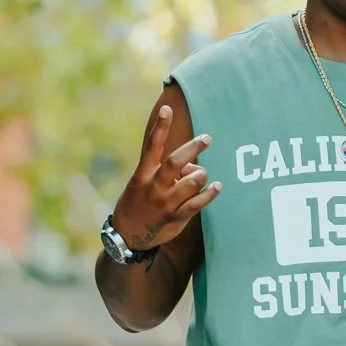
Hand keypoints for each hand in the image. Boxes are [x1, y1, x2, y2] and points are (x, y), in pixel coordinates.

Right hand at [110, 105, 221, 253]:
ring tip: (201, 177)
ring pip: (191, 182)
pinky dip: (209, 194)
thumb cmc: (139, 202)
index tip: (167, 109)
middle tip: (207, 138)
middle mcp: (154, 187)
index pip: (151, 146)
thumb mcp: (142, 183)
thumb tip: (192, 165)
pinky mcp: (176, 218)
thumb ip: (165, 171)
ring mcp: (165, 203)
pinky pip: (197, 203)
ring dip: (200, 175)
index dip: (160, 127)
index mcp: (142, 175)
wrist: (128, 236)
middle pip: (175, 162)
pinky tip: (217, 186)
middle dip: (193, 148)